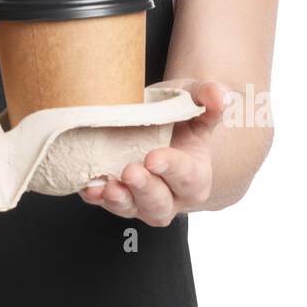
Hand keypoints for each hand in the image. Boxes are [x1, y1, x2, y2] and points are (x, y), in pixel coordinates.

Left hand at [77, 79, 231, 225]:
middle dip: (145, 190)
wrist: (155, 118)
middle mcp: (170, 195)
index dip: (172, 169)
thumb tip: (219, 95)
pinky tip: (88, 187)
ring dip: (119, 201)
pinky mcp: (116, 197)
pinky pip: (105, 204)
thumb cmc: (179, 112)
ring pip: (133, 210)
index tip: (153, 158)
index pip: (187, 177)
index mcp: (195, 176)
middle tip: (130, 171)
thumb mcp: (194, 99)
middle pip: (160, 205)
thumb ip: (208, 98)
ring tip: (108, 188)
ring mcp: (141, 200)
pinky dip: (95, 197)